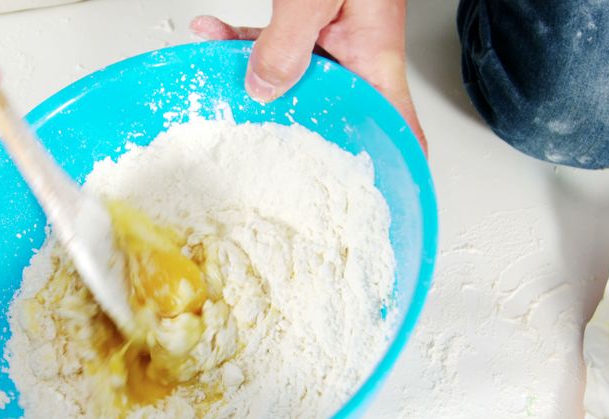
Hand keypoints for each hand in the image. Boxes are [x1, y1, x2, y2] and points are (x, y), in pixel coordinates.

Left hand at [191, 0, 425, 153]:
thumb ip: (287, 41)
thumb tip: (264, 87)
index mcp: (375, 56)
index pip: (398, 130)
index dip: (394, 173)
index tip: (379, 209)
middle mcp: (357, 54)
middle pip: (330, 110)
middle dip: (290, 129)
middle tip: (255, 155)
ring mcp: (331, 38)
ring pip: (291, 77)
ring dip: (247, 76)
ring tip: (210, 72)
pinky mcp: (308, 20)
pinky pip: (272, 43)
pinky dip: (238, 41)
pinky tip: (209, 33)